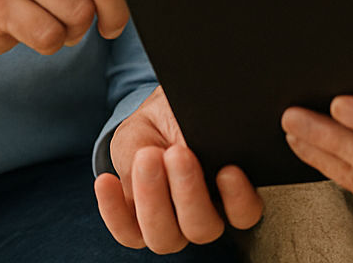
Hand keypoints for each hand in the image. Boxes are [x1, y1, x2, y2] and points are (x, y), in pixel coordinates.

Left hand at [95, 86, 263, 252]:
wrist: (155, 119)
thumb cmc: (182, 116)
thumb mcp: (192, 114)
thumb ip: (200, 133)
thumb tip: (196, 143)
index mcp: (229, 192)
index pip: (244, 212)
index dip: (239, 198)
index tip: (227, 170)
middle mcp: (204, 216)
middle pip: (203, 228)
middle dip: (187, 192)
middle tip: (176, 153)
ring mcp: (171, 226)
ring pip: (165, 239)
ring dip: (152, 199)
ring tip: (145, 158)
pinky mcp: (138, 227)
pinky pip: (127, 234)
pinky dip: (114, 211)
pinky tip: (107, 182)